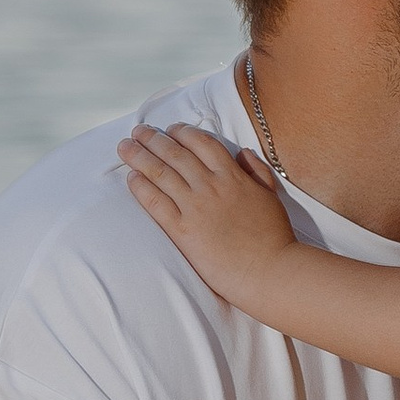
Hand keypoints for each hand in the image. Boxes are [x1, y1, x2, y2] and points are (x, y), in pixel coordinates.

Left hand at [118, 123, 301, 307]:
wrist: (269, 270)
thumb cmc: (274, 237)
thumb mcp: (271, 196)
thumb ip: (257, 171)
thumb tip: (242, 152)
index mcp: (233, 176)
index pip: (203, 143)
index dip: (183, 133)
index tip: (170, 129)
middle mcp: (211, 186)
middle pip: (176, 154)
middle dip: (154, 139)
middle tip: (138, 131)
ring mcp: (195, 207)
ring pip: (161, 173)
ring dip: (140, 157)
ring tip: (125, 147)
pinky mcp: (182, 231)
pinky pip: (156, 203)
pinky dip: (141, 188)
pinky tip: (131, 178)